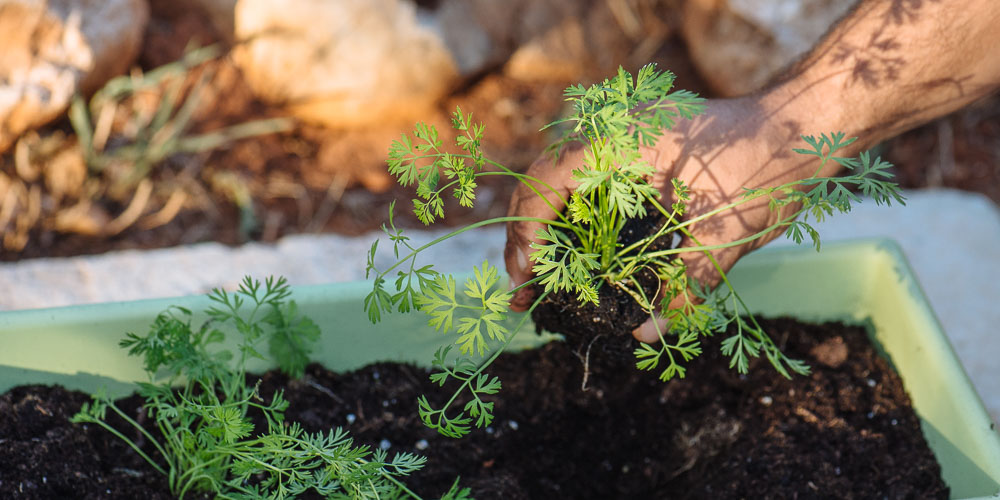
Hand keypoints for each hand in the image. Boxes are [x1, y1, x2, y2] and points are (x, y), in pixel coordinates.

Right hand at [504, 96, 835, 341]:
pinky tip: (582, 257)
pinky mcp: (638, 155)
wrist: (806, 127)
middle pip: (543, 183)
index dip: (529, 233)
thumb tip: (645, 333)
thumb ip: (683, 281)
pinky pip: (592, 186)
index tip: (527, 279)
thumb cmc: (768, 167)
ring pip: (564, 185)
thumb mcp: (727, 232)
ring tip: (542, 280)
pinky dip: (581, 222)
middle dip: (530, 238)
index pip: (547, 183)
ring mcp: (623, 140)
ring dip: (552, 232)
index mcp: (622, 140)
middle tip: (524, 291)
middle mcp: (613, 132)